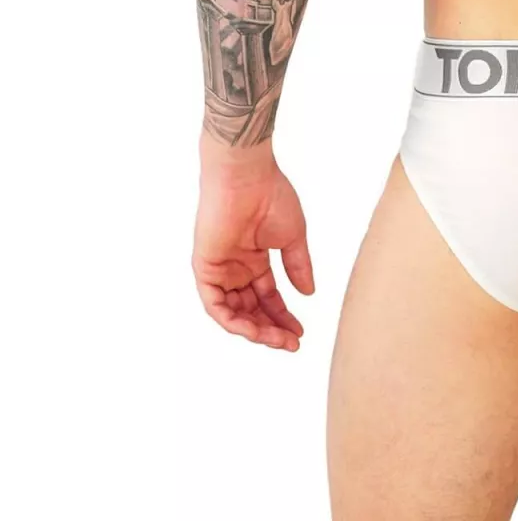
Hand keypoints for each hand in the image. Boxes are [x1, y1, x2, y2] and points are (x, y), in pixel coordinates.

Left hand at [193, 143, 314, 351]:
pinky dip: (233, 321)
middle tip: (292, 343)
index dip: (283, 315)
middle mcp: (235, 268)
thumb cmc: (272, 197)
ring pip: (233, 312)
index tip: (301, 331)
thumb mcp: (293, 237)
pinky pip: (215, 305)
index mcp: (255, 259)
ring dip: (255, 330)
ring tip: (279, 340)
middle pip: (252, 309)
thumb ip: (298, 266)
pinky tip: (254, 330)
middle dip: (272, 328)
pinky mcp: (206, 269)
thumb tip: (309, 293)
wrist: (248, 178)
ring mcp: (220, 270)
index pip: (268, 296)